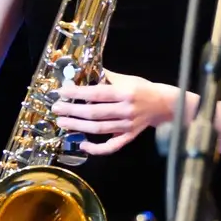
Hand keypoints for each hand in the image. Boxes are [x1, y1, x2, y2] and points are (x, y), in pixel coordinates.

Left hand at [51, 70, 172, 155]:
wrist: (163, 104)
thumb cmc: (142, 88)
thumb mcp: (127, 78)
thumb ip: (106, 77)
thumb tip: (84, 71)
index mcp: (125, 93)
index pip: (97, 94)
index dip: (78, 94)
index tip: (62, 92)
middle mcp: (126, 111)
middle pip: (94, 113)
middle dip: (72, 111)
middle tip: (56, 108)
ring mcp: (127, 126)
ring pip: (99, 129)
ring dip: (78, 127)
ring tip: (62, 123)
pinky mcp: (129, 137)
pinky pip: (111, 147)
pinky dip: (96, 149)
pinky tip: (82, 145)